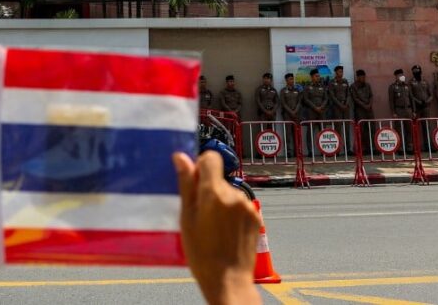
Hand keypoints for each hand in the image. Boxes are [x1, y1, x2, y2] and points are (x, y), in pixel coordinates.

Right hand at [173, 152, 261, 304]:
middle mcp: (234, 194)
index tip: (195, 182)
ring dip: (222, 202)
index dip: (201, 166)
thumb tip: (181, 157)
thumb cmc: (201, 253)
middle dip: (209, 190)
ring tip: (213, 227)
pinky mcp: (256, 217)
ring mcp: (247, 206)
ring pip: (230, 193)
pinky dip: (233, 213)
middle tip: (200, 214)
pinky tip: (226, 231)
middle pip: (219, 178)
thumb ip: (186, 184)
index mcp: (214, 192)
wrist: (228, 279)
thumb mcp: (186, 217)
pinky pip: (241, 206)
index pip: (211, 158)